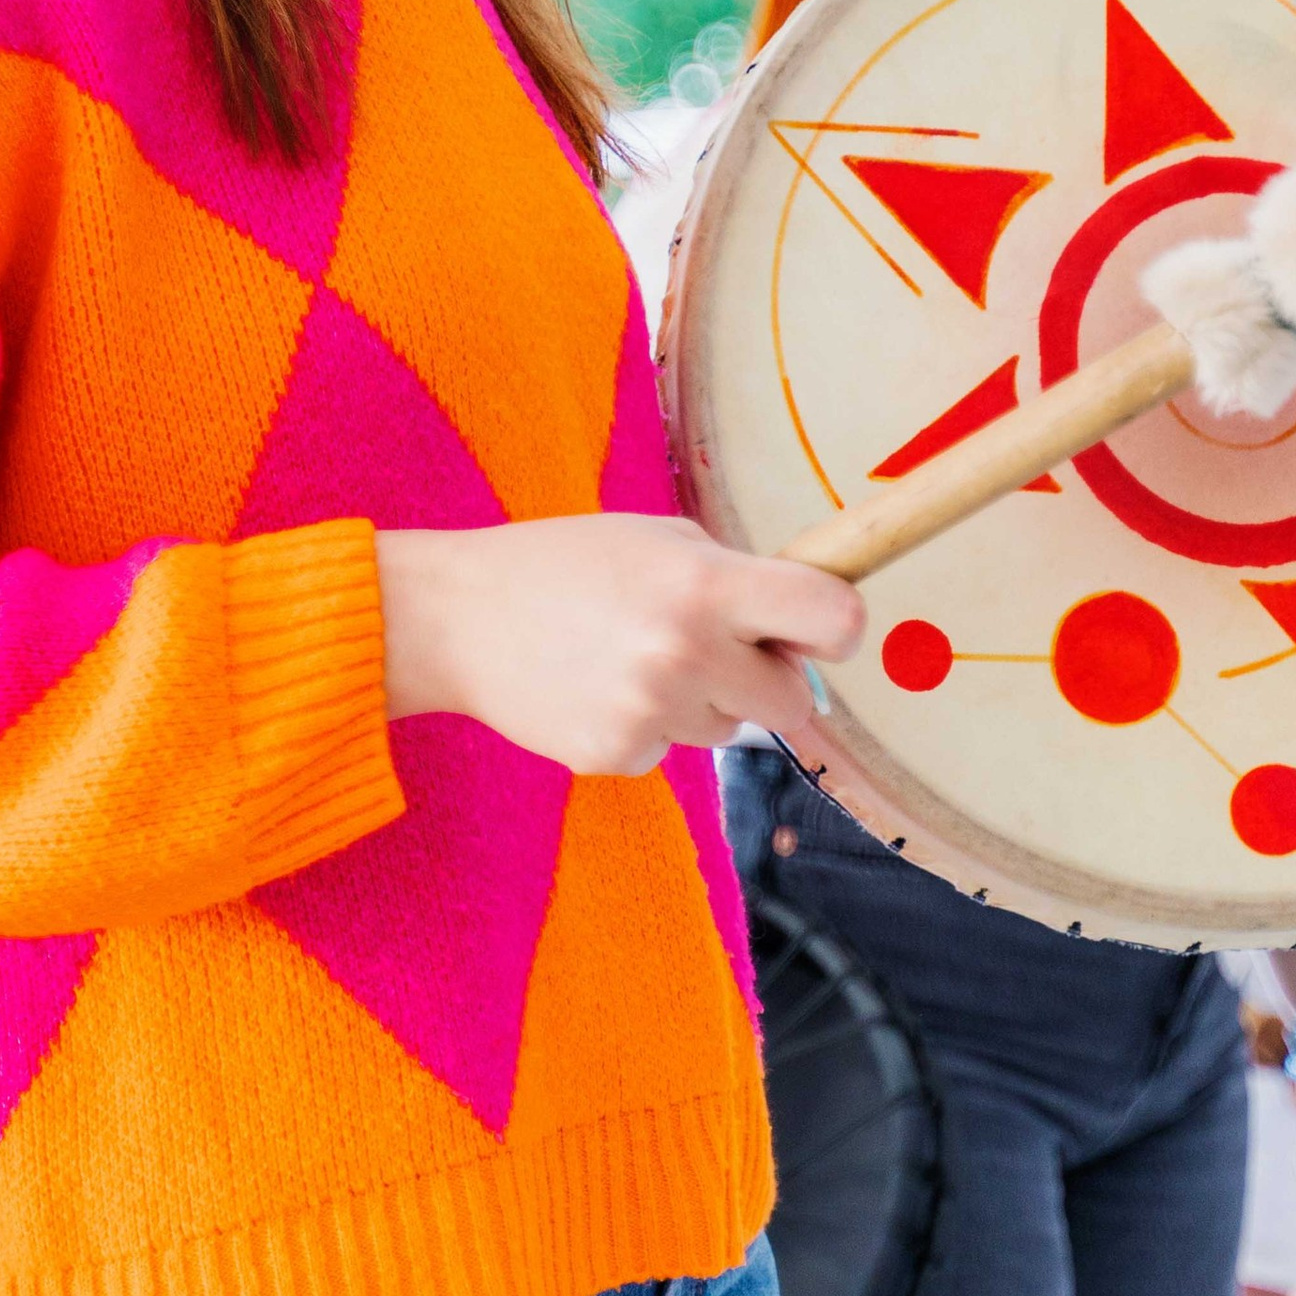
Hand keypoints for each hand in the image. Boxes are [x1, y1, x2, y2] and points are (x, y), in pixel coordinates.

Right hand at [374, 514, 863, 779]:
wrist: (459, 617)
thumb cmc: (567, 563)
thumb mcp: (660, 539)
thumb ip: (738, 579)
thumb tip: (808, 632)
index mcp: (706, 584)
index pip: (833, 621)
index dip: (837, 629)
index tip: (819, 632)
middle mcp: (687, 653)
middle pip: (791, 699)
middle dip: (767, 677)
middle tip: (716, 646)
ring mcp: (652, 712)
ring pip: (727, 728)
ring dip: (700, 699)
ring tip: (630, 655)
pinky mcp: (618, 755)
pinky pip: (669, 749)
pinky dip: (646, 725)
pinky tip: (598, 687)